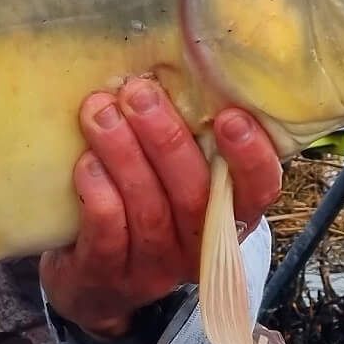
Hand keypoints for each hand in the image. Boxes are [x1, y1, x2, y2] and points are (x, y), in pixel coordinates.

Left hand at [39, 78, 282, 340]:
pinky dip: (99, 194)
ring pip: (149, 210)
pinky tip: (85, 162)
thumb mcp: (172, 175)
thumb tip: (171, 63)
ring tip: (100, 112)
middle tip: (139, 92)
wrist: (91, 280)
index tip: (230, 116)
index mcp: (228, 214)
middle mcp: (199, 246)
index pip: (258, 190)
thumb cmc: (140, 203)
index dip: (250, 156)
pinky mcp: (108, 275)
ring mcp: (154, 266)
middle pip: (195, 195)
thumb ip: (185, 136)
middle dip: (167, 139)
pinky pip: (109, 235)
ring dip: (125, 155)